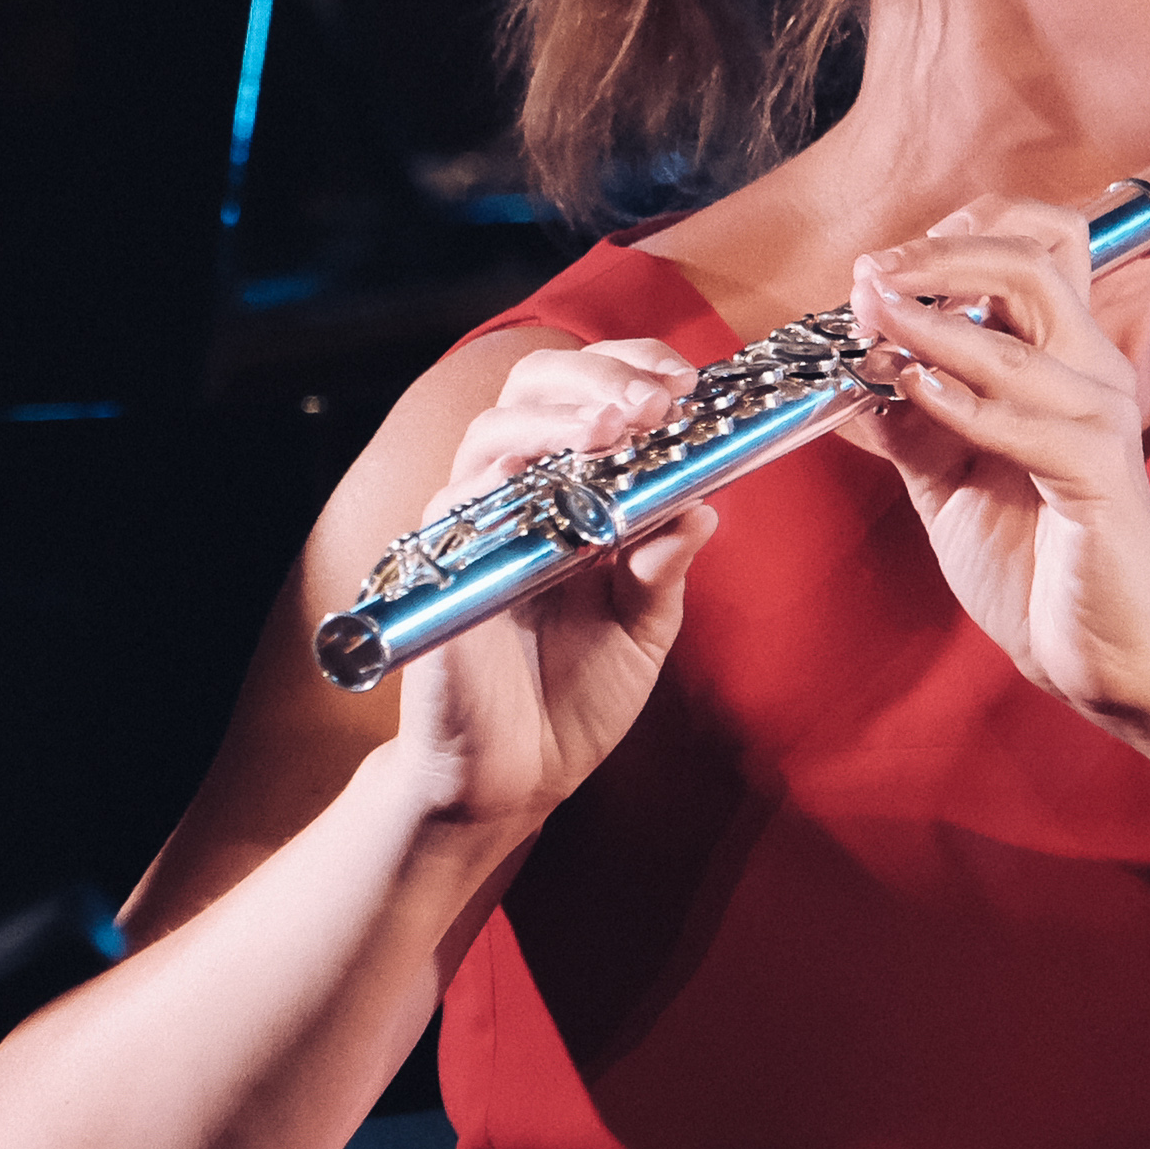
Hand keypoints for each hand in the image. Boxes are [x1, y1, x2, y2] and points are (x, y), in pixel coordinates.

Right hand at [382, 338, 722, 837]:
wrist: (515, 779)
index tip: (684, 381)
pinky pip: (462, 500)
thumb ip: (666, 565)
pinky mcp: (443, 566)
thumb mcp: (644, 628)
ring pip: (495, 430)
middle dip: (596, 375)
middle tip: (654, 401)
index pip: (587, 394)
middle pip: (532, 386)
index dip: (630, 369)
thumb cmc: (573, 698)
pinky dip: (511, 478)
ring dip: (559, 415)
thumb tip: (706, 503)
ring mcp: (473, 525)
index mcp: (566, 494)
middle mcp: (514, 494)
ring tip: (618, 427)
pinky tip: (559, 482)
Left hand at [842, 199, 1149, 723]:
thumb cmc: (1032, 557)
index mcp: (1060, 360)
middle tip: (868, 276)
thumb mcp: (945, 475)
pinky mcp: (1101, 476)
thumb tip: (841, 368)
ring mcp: (1100, 420)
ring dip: (930, 322)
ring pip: (1018, 337)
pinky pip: (1027, 421)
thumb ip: (904, 417)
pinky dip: (963, 399)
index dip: (956, 235)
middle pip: (1031, 262)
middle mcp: (1090, 373)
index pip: (1035, 247)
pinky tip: (913, 389)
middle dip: (939, 255)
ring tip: (870, 317)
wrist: (1094, 654)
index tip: (880, 265)